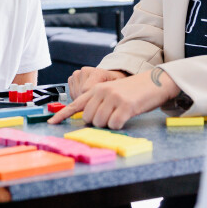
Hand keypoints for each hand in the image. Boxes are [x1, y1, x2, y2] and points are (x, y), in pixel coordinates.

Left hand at [50, 68, 180, 128]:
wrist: (155, 82)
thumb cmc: (133, 91)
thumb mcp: (112, 92)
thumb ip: (98, 102)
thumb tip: (88, 119)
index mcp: (96, 88)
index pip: (75, 104)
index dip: (62, 115)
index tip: (51, 123)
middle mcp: (102, 92)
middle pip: (89, 118)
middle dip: (98, 122)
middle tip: (111, 115)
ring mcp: (113, 98)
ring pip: (100, 123)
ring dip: (110, 124)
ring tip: (120, 113)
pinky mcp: (125, 106)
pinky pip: (114, 125)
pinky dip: (119, 125)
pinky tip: (126, 116)